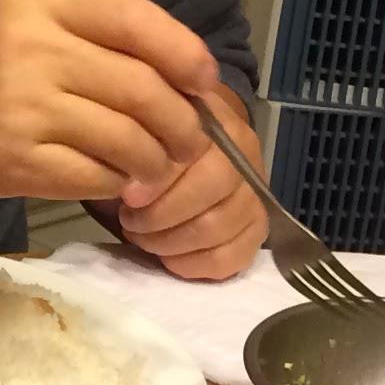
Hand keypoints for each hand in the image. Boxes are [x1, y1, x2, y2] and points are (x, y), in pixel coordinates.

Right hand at [0, 0, 216, 206]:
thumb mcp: (19, 8)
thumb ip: (90, 25)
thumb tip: (183, 67)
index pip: (135, 20)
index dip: (185, 54)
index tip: (203, 80)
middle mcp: (28, 46)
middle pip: (142, 88)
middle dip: (182, 122)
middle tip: (191, 140)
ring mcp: (18, 106)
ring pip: (125, 138)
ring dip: (155, 160)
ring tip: (157, 166)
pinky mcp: (9, 160)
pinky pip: (92, 175)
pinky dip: (117, 181)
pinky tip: (116, 180)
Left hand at [111, 102, 265, 281]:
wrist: (177, 153)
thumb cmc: (150, 144)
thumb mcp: (137, 130)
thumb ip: (136, 142)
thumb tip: (129, 179)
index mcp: (214, 120)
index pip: (195, 152)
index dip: (159, 181)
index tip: (128, 198)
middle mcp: (244, 152)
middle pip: (210, 192)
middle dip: (161, 216)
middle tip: (130, 221)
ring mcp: (255, 192)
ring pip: (217, 228)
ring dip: (171, 242)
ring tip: (143, 237)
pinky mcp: (257, 229)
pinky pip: (232, 257)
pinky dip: (195, 264)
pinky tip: (169, 258)